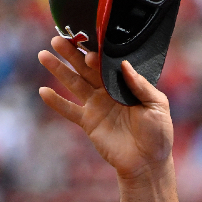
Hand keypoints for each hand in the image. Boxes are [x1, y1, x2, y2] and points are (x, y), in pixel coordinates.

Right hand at [37, 36, 174, 181]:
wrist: (148, 162)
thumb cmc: (158, 134)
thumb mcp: (157, 106)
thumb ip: (141, 86)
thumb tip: (124, 65)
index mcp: (126, 85)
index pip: (108, 65)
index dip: (97, 57)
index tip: (89, 51)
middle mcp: (109, 92)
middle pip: (87, 69)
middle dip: (72, 54)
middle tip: (58, 39)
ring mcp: (97, 106)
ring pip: (74, 84)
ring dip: (59, 70)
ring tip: (44, 55)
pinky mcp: (89, 122)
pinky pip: (69, 110)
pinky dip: (56, 102)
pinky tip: (43, 91)